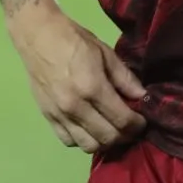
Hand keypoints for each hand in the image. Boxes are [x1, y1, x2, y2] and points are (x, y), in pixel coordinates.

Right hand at [7, 0, 146, 152]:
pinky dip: (83, 140)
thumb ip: (124, 78)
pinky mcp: (48, 118)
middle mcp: (76, 107)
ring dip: (105, 142)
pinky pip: (69, 141)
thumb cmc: (74, 40)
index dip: (137, 125)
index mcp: (92, 87)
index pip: (122, 120)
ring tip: (112, 129)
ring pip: (88, 146)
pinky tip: (90, 128)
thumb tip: (142, 96)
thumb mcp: (105, 52)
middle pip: (107, 138)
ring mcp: (60, 115)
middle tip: (131, 127)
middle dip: (125, 136)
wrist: (38, 37)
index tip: (143, 121)